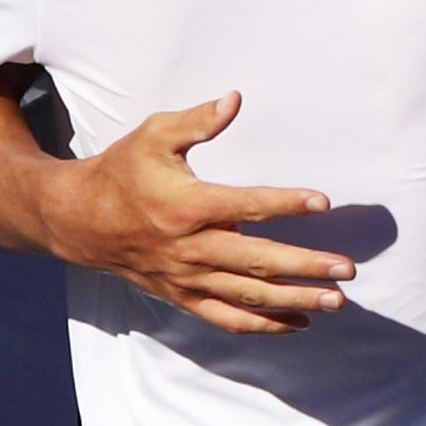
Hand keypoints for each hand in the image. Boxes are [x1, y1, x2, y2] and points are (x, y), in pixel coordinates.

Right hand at [50, 92, 354, 335]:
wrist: (78, 220)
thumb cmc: (122, 170)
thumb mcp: (153, 135)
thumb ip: (197, 120)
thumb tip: (235, 99)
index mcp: (187, 204)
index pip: (246, 205)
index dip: (285, 203)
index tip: (323, 202)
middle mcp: (190, 247)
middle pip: (257, 262)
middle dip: (305, 267)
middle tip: (347, 269)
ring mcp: (187, 278)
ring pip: (248, 297)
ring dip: (294, 300)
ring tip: (336, 300)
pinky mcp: (182, 296)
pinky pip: (227, 317)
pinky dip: (263, 325)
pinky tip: (299, 322)